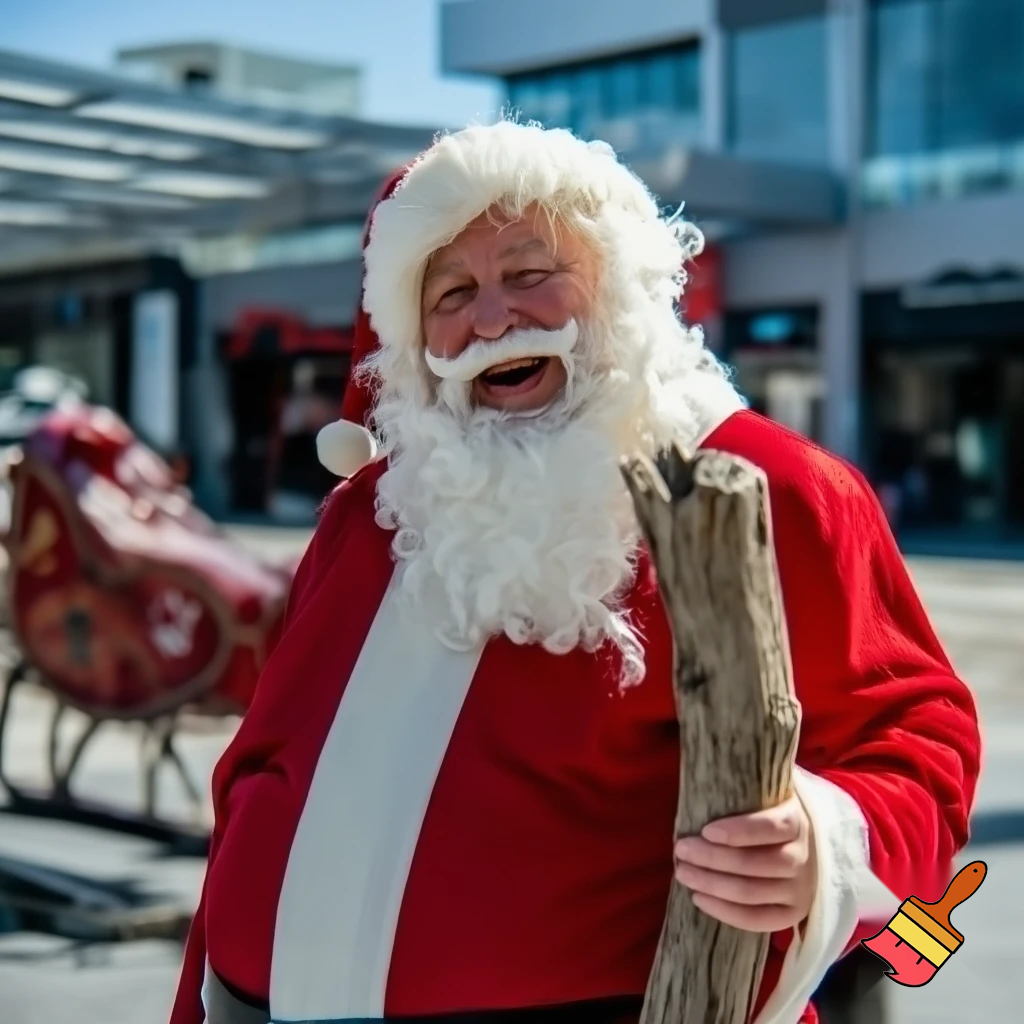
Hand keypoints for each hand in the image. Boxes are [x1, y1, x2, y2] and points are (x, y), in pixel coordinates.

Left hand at [673, 794, 816, 932]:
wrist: (805, 847)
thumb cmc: (769, 815)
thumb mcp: (765, 795)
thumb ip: (743, 788)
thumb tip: (704, 776)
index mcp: (796, 822)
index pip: (771, 827)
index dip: (739, 830)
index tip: (706, 830)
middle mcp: (802, 858)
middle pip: (757, 863)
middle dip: (713, 858)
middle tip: (681, 850)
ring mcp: (800, 890)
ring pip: (753, 893)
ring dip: (712, 885)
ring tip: (683, 873)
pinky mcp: (792, 914)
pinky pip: (758, 920)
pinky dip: (726, 913)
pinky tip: (699, 899)